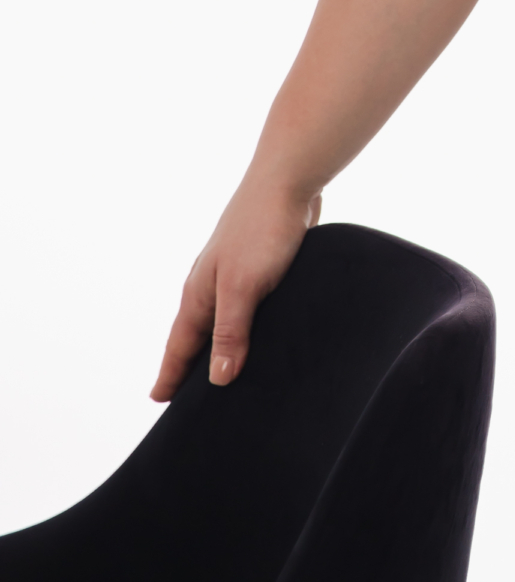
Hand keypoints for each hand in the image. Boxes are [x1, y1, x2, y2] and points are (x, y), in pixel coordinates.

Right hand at [150, 176, 321, 398]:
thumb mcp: (243, 287)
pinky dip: (243, 325)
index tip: (158, 400)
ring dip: (217, 344)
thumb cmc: (262, 230)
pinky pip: (244, 305)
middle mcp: (211, 284)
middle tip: (184, 398)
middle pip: (195, 335)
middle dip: (189, 365)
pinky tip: (257, 331)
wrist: (288, 180)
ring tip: (220, 371)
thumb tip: (218, 378)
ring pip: (220, 319)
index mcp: (199, 293)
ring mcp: (233, 273)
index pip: (179, 345)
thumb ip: (231, 331)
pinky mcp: (259, 264)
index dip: (170, 374)